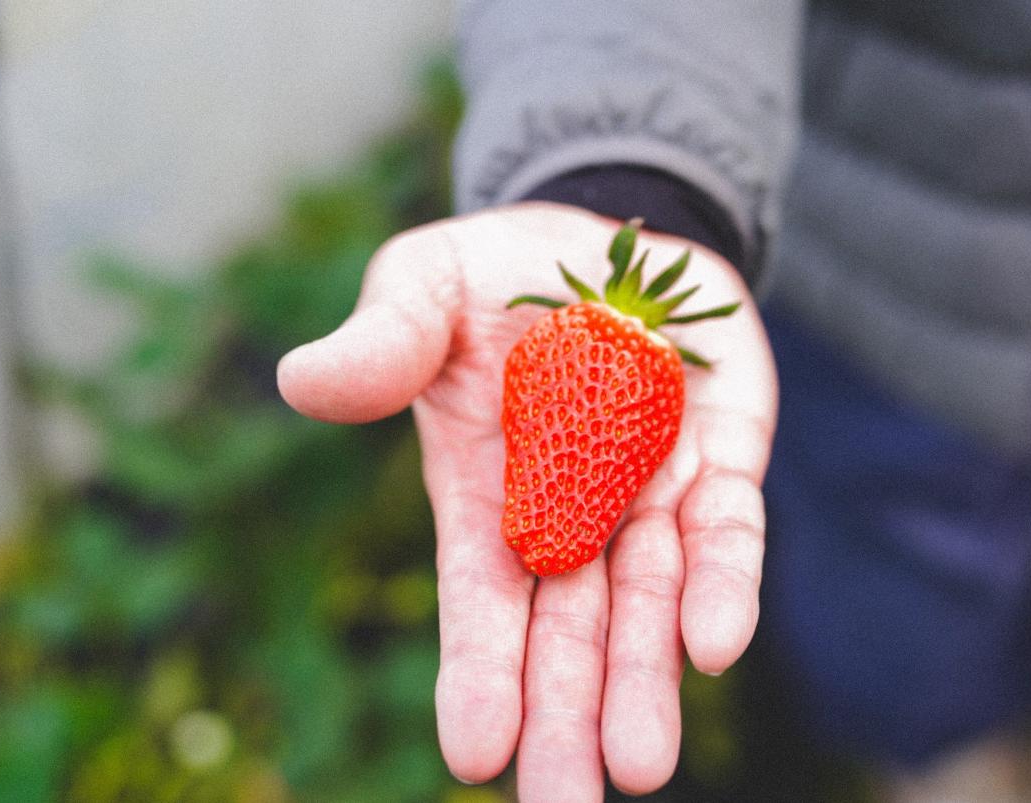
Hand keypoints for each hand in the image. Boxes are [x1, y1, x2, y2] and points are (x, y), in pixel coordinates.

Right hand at [277, 203, 776, 800]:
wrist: (612, 234)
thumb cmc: (497, 274)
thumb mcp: (424, 287)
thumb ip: (380, 341)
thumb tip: (300, 381)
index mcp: (487, 489)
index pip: (481, 596)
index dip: (479, 671)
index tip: (475, 753)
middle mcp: (572, 510)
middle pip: (567, 631)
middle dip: (565, 717)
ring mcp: (653, 489)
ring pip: (649, 603)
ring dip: (644, 681)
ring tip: (637, 767)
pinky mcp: (725, 457)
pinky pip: (729, 531)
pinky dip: (723, 585)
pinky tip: (713, 645)